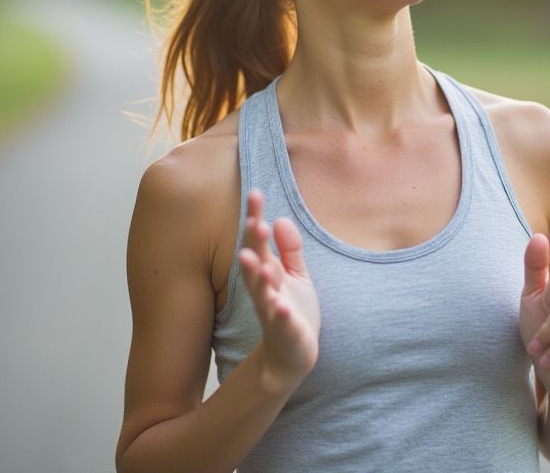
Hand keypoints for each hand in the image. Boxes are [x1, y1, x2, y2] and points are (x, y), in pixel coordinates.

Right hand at [238, 189, 319, 392]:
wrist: (291, 356)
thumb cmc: (291, 311)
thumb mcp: (295, 276)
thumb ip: (289, 249)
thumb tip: (279, 219)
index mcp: (268, 272)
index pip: (259, 241)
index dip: (255, 217)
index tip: (254, 192)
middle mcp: (265, 290)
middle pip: (256, 263)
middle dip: (254, 244)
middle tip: (254, 222)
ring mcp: (273, 312)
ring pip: (262, 293)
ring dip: (258, 277)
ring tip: (255, 260)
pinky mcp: (285, 333)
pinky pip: (281, 324)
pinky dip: (280, 316)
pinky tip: (281, 307)